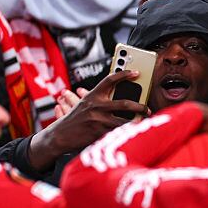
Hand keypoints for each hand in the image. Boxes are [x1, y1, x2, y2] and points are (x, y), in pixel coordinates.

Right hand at [28, 71, 148, 171]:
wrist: (60, 135)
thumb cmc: (76, 119)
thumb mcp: (85, 104)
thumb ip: (101, 100)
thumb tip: (125, 97)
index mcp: (93, 95)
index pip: (109, 80)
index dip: (123, 74)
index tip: (136, 72)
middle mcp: (96, 105)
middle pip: (125, 103)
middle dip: (140, 106)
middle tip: (147, 108)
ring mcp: (98, 119)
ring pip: (125, 121)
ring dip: (137, 122)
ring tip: (144, 122)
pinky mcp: (99, 133)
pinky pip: (118, 133)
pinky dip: (127, 133)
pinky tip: (134, 134)